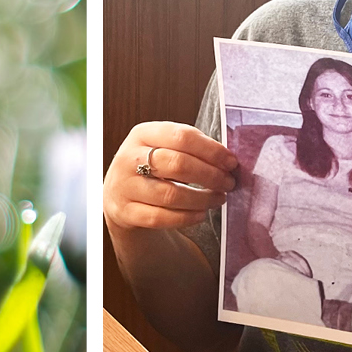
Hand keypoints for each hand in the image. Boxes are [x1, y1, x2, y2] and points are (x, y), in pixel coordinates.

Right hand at [104, 122, 236, 232]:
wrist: (119, 195)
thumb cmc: (153, 168)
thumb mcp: (163, 147)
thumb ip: (191, 147)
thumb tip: (228, 159)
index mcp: (143, 134)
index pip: (182, 136)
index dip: (211, 150)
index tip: (231, 162)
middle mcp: (129, 158)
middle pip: (177, 164)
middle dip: (210, 175)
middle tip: (228, 183)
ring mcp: (125, 186)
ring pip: (170, 194)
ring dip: (202, 198)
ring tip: (219, 198)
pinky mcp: (125, 212)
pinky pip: (160, 218)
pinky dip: (186, 217)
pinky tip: (200, 214)